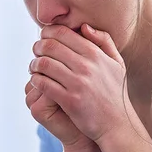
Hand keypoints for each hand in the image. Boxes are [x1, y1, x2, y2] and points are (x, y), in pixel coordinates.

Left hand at [29, 24, 133, 144]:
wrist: (117, 124)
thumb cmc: (115, 93)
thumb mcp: (117, 63)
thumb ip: (104, 41)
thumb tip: (84, 27)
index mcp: (96, 54)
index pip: (63, 33)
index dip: (48, 33)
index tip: (44, 38)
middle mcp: (86, 66)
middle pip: (50, 46)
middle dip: (38, 46)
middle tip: (36, 51)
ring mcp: (78, 84)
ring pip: (44, 64)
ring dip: (34, 64)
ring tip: (34, 67)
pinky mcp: (70, 101)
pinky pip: (44, 84)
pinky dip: (36, 80)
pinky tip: (36, 81)